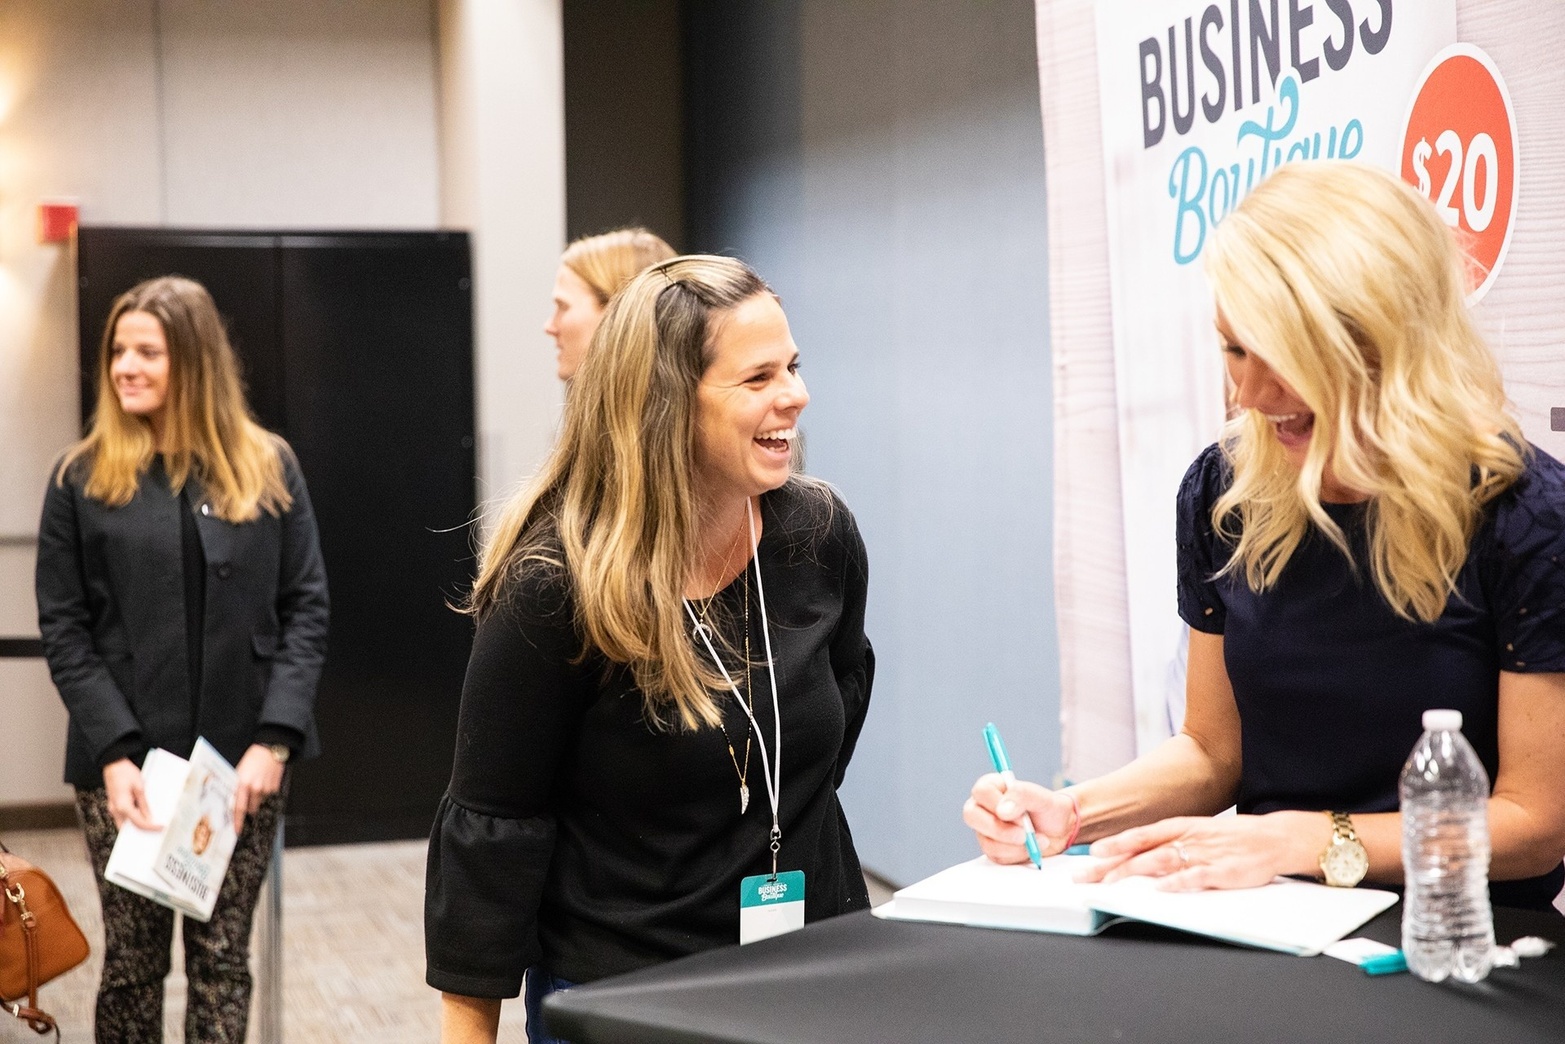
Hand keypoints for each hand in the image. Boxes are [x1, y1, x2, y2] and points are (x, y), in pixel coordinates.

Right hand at [103, 758, 156, 829]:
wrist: (113, 763)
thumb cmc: (126, 773)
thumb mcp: (140, 787)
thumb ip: (144, 804)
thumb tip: (149, 818)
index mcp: (123, 806)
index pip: (139, 823)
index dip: (151, 827)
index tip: (161, 827)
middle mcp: (115, 810)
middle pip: (128, 828)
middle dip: (140, 832)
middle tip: (154, 833)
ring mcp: (112, 808)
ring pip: (124, 824)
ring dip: (135, 826)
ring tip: (150, 825)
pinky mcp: (113, 804)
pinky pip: (122, 816)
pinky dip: (131, 819)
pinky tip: (142, 816)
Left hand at [233, 744, 284, 833]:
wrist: (270, 749)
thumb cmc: (252, 759)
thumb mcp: (239, 771)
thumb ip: (237, 786)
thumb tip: (233, 801)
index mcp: (243, 783)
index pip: (238, 808)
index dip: (237, 821)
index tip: (237, 831)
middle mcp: (255, 788)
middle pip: (250, 809)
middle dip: (247, 811)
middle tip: (245, 810)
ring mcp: (266, 788)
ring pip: (259, 804)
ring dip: (256, 803)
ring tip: (255, 792)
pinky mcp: (274, 787)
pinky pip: (268, 798)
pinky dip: (264, 796)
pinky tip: (263, 786)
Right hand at [963, 773, 1079, 862]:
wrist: (1060, 831)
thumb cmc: (1050, 809)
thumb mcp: (1043, 798)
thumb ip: (1022, 795)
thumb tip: (1002, 811)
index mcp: (993, 787)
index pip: (982, 791)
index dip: (997, 804)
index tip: (1021, 816)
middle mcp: (983, 807)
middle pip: (972, 816)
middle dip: (1000, 830)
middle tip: (1024, 835)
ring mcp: (985, 830)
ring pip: (986, 841)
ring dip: (1015, 845)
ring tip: (1038, 839)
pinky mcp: (992, 848)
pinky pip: (996, 856)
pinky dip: (1018, 855)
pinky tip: (1031, 848)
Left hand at [1077, 811, 1326, 890]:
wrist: (1273, 838)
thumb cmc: (1230, 838)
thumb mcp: (1196, 833)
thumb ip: (1169, 843)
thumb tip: (1137, 855)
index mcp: (1180, 827)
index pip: (1140, 835)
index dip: (1115, 843)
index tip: (1091, 852)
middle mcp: (1187, 838)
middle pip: (1143, 851)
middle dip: (1112, 863)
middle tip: (1087, 875)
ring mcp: (1203, 854)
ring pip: (1162, 861)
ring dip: (1134, 871)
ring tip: (1112, 881)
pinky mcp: (1222, 871)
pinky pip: (1196, 877)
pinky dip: (1177, 882)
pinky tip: (1160, 889)